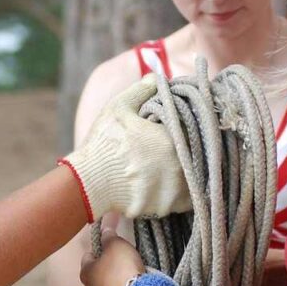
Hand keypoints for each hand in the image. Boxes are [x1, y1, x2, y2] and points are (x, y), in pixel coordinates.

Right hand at [60, 76, 189, 221]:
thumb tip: (158, 77)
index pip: (198, 131)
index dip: (192, 129)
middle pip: (198, 156)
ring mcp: (173, 190)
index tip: (186, 128)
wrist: (88, 183)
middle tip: (178, 149)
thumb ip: (142, 89)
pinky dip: (178, 194)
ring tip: (173, 168)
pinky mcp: (164, 208)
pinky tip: (165, 185)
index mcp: (173, 138)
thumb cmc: (104, 142)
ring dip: (188, 174)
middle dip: (192, 152)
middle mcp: (179, 166)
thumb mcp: (119, 107)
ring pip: (194, 180)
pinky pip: (182, 201)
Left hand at [80, 229, 145, 285]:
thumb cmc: (123, 268)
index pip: (87, 256)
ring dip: (113, 284)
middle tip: (120, 262)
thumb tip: (104, 229)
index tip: (109, 247)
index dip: (98, 250)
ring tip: (128, 277)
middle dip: (106, 268)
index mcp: (85, 273)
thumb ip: (108, 236)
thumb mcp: (116, 244)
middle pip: (96, 275)